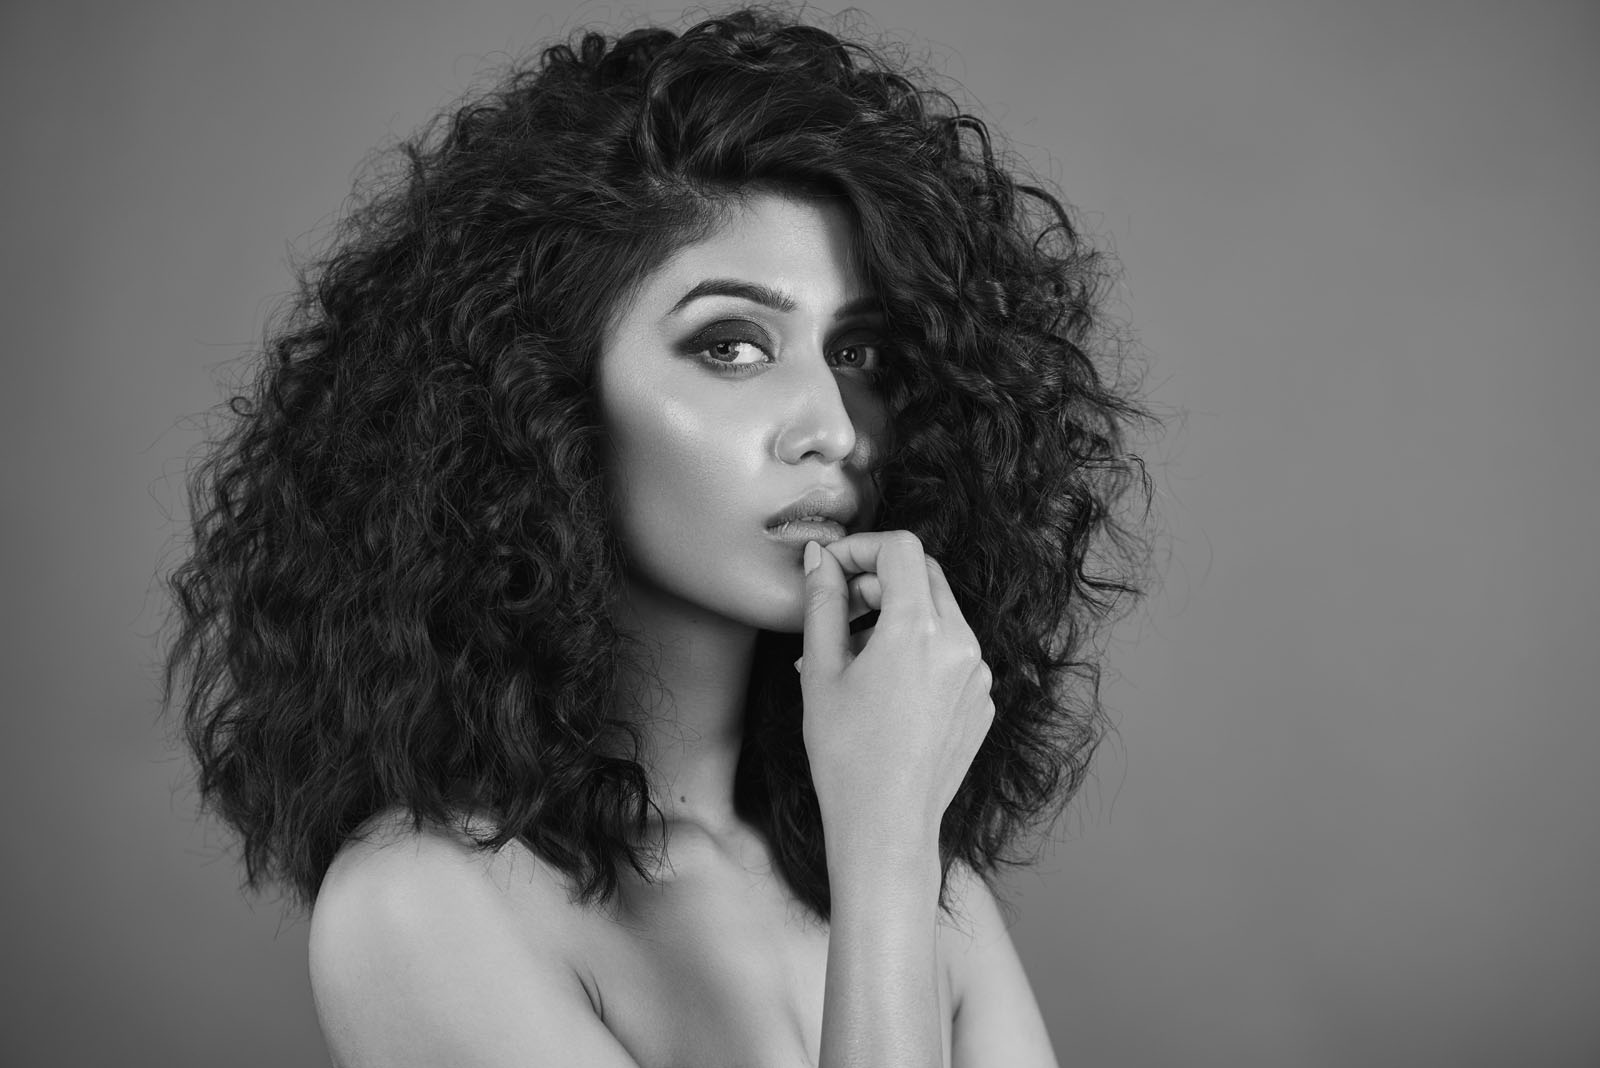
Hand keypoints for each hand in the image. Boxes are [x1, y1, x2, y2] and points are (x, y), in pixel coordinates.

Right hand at [798, 531, 995, 854]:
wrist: (886, 826)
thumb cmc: (846, 754)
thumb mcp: (821, 671)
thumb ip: (822, 602)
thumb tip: (819, 558)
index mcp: (919, 630)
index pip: (900, 549)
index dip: (860, 548)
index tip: (830, 568)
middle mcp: (961, 644)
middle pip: (924, 574)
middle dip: (879, 578)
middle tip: (839, 608)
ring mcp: (979, 674)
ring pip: (940, 613)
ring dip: (898, 613)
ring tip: (854, 653)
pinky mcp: (983, 701)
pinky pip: (953, 652)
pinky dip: (919, 649)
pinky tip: (883, 686)